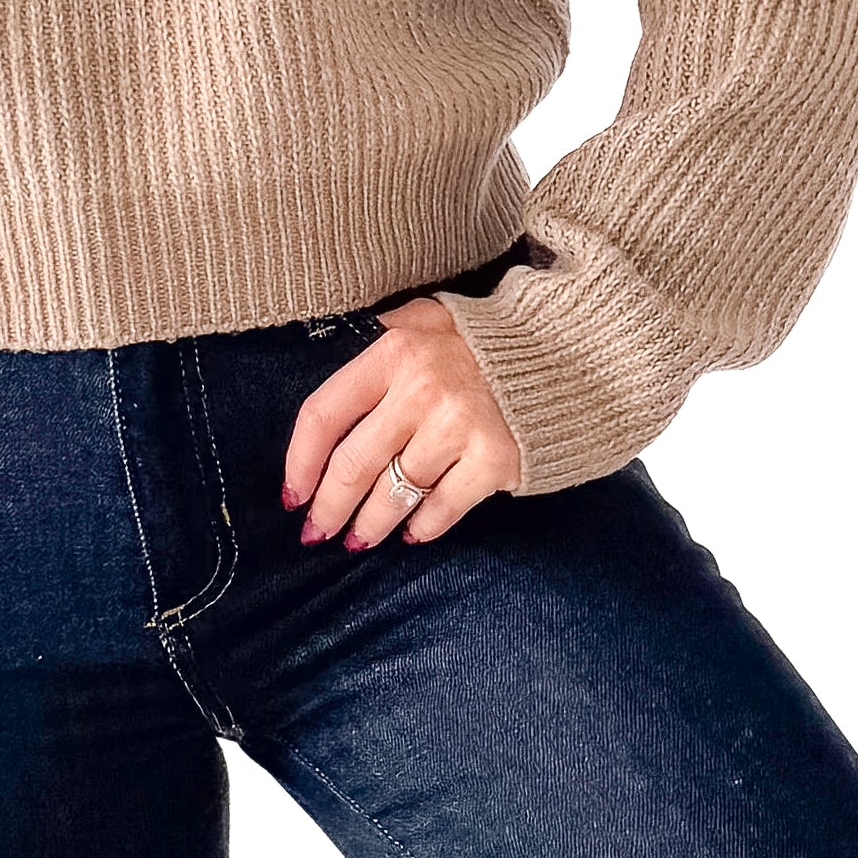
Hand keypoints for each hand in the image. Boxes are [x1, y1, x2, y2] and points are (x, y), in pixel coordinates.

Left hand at [283, 292, 522, 548]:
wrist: (565, 352)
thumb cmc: (480, 341)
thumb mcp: (424, 319)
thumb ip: (376, 339)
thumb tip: (322, 375)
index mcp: (394, 351)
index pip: (324, 414)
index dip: (300, 462)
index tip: (292, 494)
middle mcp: (422, 388)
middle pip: (353, 464)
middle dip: (329, 507)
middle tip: (317, 532)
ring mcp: (460, 426)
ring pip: (394, 493)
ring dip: (370, 525)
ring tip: (359, 538)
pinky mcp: (495, 457)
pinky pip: (442, 507)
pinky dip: (423, 527)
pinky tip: (411, 534)